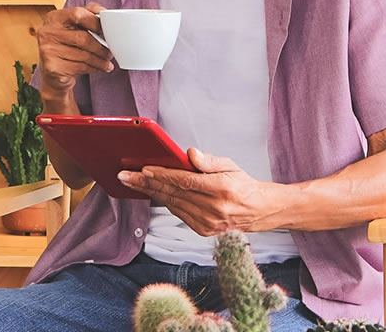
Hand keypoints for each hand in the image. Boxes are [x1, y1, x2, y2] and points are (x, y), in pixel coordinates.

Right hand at [35, 3, 113, 92]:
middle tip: (110, 52)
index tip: (106, 30)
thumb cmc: (66, 45)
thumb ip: (88, 14)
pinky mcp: (52, 67)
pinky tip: (96, 68)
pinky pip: (80, 67)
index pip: (78, 14)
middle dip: (101, 47)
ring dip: (100, 61)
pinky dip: (93, 68)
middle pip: (83, 38)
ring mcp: (48, 50)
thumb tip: (104, 12)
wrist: (51, 72)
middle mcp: (48, 32)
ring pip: (84, 55)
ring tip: (106, 62)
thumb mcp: (73, 26)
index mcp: (54, 18)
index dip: (95, 22)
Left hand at [119, 149, 285, 234]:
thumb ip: (208, 161)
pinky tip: (152, 192)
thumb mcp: (230, 165)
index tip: (144, 169)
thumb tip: (189, 154)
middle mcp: (214, 208)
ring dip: (151, 192)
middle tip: (126, 175)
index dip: (162, 174)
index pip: (185, 181)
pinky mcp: (203, 231)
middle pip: (174, 193)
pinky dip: (165, 202)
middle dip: (147, 183)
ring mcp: (208, 223)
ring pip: (173, 204)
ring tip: (133, 182)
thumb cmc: (243, 185)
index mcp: (222, 189)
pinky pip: (179, 213)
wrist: (259, 211)